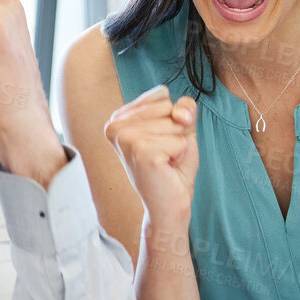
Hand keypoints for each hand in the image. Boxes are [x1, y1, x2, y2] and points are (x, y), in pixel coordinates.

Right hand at [104, 85, 197, 226]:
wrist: (168, 205)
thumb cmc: (172, 168)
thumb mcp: (181, 129)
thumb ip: (184, 109)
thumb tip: (181, 113)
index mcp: (118, 118)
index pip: (161, 94)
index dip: (172, 118)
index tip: (160, 142)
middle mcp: (115, 126)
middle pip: (168, 106)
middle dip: (176, 131)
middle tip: (164, 155)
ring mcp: (126, 139)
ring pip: (175, 122)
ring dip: (178, 144)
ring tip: (164, 162)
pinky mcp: (141, 152)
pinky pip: (180, 139)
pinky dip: (181, 155)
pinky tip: (166, 168)